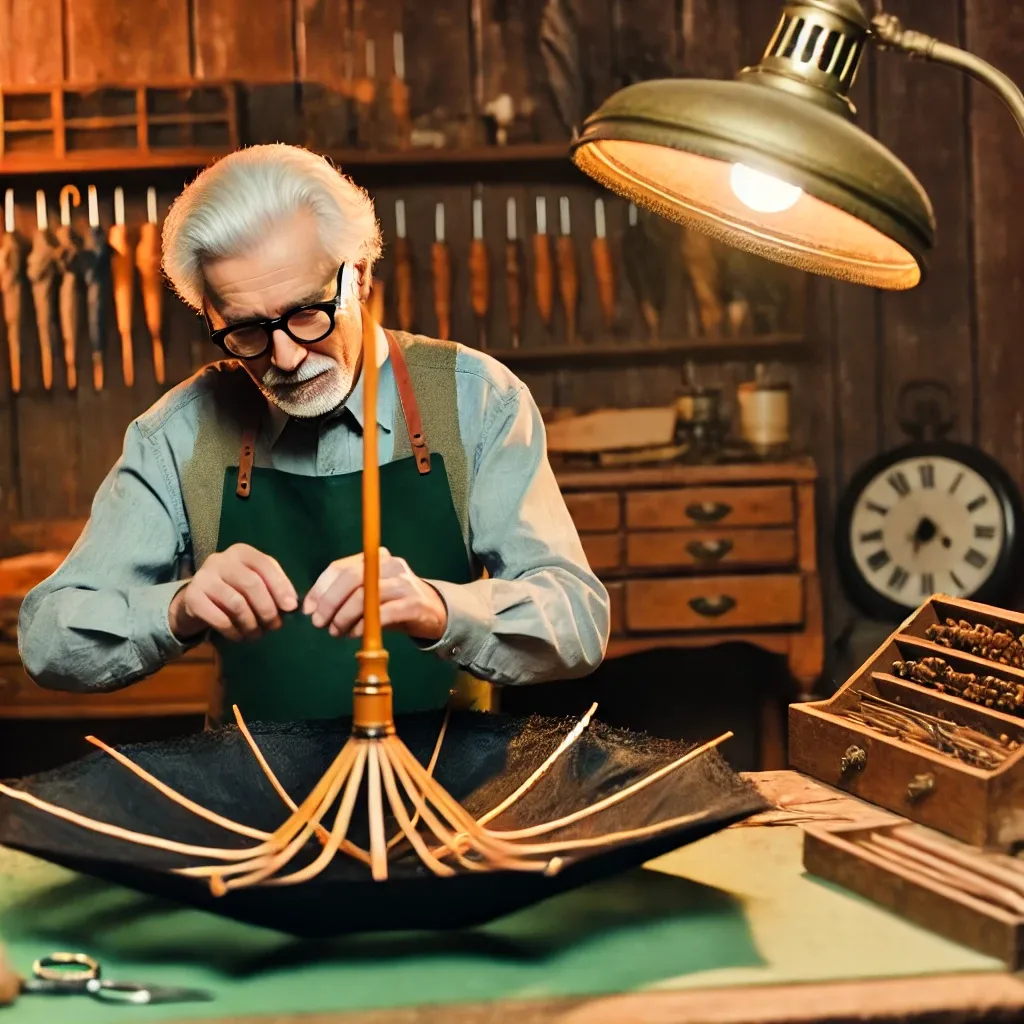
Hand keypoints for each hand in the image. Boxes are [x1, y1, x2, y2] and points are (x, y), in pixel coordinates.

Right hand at [169, 543, 297, 641]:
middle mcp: (220, 560)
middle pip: (252, 584)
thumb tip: (291, 604)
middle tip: (274, 625)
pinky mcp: (192, 597)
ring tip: (257, 634)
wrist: (197, 598)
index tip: (291, 607)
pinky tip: (239, 636)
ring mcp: (204, 577)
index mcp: (241, 552)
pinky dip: (233, 631)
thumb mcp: (255, 580)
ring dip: (251, 623)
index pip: (265, 565)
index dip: (280, 586)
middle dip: (267, 609)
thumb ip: (274, 586)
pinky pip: (219, 618)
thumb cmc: (234, 588)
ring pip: (236, 603)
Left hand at [303, 548, 447, 640]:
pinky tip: (355, 634)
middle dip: (329, 602)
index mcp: (375, 558)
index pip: (340, 568)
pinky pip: (382, 614)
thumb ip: (345, 595)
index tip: (308, 609)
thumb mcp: (370, 593)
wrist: (434, 613)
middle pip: (351, 579)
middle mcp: (390, 564)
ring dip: (344, 617)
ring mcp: (404, 583)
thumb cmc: (394, 603)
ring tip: (335, 632)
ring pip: (365, 597)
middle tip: (318, 623)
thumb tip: (313, 608)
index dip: (320, 588)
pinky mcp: (414, 604)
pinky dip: (363, 626)